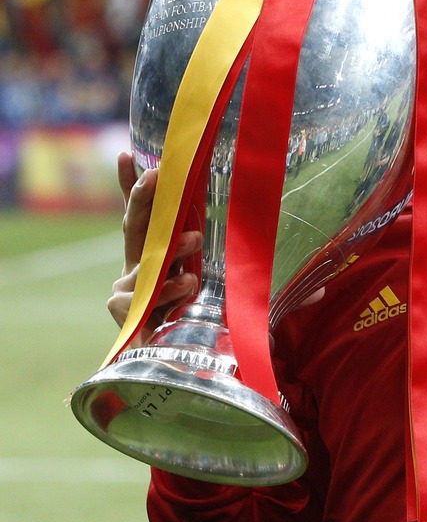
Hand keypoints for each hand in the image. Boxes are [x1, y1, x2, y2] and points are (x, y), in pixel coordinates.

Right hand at [108, 151, 202, 338]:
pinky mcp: (126, 314)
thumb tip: (206, 218)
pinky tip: (187, 284)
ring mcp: (127, 292)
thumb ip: (190, 252)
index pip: (136, 217)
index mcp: (147, 256)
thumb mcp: (190, 276)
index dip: (128, 186)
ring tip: (195, 238)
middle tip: (155, 175)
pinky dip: (171, 288)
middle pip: (134, 228)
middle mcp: (133, 270)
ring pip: (147, 261)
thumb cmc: (183, 318)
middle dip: (142, 199)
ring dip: (174, 247)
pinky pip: (148, 294)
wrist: (169, 367)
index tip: (125, 154)